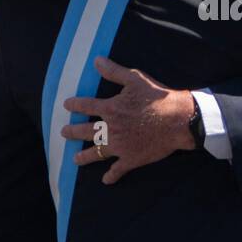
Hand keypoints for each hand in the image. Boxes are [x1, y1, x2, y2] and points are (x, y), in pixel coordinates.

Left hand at [60, 57, 195, 183]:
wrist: (178, 120)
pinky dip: (112, 176)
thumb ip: (114, 71)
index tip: (66, 105)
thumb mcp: (135, 79)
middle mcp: (110, 129)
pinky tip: (106, 180)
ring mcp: (120, 146)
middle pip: (86, 131)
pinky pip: (118, 169)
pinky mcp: (132, 159)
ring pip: (97, 153)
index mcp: (111, 109)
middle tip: (63, 132)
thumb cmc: (158, 97)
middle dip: (73, 131)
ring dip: (85, 156)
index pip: (87, 105)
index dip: (75, 104)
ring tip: (75, 159)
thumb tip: (96, 61)